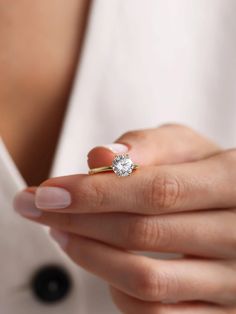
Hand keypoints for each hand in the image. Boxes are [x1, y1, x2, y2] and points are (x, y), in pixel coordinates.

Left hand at [14, 124, 235, 312]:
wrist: (232, 206)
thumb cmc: (201, 170)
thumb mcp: (183, 145)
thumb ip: (146, 144)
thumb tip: (98, 157)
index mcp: (233, 180)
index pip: (157, 191)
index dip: (97, 193)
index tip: (48, 193)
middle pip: (144, 234)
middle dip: (80, 220)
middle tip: (40, 208)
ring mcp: (233, 280)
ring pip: (146, 280)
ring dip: (90, 255)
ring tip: (62, 231)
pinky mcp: (219, 309)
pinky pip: (155, 313)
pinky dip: (116, 288)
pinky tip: (101, 260)